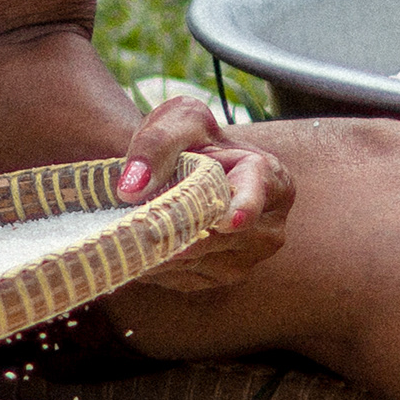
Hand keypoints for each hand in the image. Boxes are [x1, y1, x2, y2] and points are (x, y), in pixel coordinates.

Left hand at [111, 91, 291, 293]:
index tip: (228, 221)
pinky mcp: (218, 277)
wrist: (173, 166)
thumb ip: (156, 145)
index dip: (242, 210)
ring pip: (197, 261)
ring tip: (126, 230)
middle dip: (176, 229)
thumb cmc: (184, 137)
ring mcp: (246, 258)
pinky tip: (135, 243)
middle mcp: (268, 228)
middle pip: (220, 237)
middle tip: (133, 222)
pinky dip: (155, 262)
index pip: (256, 200)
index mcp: (274, 182)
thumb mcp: (176, 122)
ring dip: (159, 248)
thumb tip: (133, 186)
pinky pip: (182, 276)